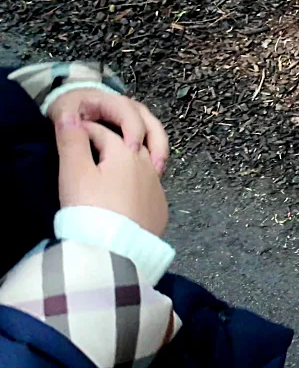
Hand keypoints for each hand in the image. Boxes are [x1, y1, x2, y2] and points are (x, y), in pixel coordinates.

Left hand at [47, 89, 168, 174]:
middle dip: (155, 143)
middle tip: (154, 166)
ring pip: (154, 134)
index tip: (131, 149)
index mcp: (110, 103)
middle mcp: (128, 111)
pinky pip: (150, 145)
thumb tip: (70, 124)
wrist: (69, 108)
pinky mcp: (135, 136)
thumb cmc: (68, 111)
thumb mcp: (63, 114)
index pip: (129, 112)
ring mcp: (134, 123)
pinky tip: (152, 175)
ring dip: (158, 152)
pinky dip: (153, 158)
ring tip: (158, 173)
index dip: (133, 129)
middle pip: (149, 122)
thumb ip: (66, 122)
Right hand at [55, 118, 168, 236]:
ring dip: (128, 161)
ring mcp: (156, 188)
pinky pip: (149, 188)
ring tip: (113, 164)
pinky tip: (129, 190)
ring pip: (144, 164)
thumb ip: (72, 142)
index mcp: (125, 153)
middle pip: (127, 144)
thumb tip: (70, 117)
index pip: (102, 133)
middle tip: (91, 142)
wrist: (115, 250)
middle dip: (110, 140)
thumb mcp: (75, 173)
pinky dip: (138, 182)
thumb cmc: (91, 210)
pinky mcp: (159, 209)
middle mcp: (147, 166)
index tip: (70, 134)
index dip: (83, 130)